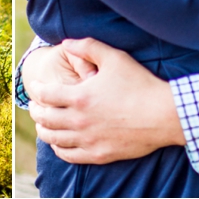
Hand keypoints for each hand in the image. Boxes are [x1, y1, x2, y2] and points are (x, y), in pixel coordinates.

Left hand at [28, 38, 184, 163]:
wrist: (164, 115)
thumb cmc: (140, 83)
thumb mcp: (114, 57)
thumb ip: (87, 47)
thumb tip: (66, 43)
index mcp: (80, 96)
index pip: (46, 94)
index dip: (38, 89)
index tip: (36, 86)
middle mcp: (80, 120)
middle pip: (45, 118)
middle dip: (35, 110)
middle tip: (34, 106)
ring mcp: (89, 140)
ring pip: (54, 138)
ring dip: (43, 130)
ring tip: (42, 124)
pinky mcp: (99, 154)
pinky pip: (69, 155)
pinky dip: (58, 148)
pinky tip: (58, 143)